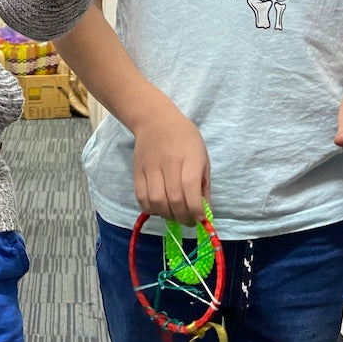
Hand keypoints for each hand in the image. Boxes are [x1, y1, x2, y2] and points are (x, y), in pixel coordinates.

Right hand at [132, 96, 210, 226]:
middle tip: (188, 220)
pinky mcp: (137, 173)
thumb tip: (205, 213)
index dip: (195, 210)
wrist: (155, 120)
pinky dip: (151, 209)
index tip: (200, 219)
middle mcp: (169, 164)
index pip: (190, 190)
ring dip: (167, 215)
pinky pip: (141, 198)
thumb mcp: (202, 157)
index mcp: (189, 159)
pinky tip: (160, 208)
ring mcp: (150, 169)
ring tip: (174, 215)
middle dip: (183, 217)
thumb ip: (204, 185)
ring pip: (156, 202)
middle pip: (174, 200)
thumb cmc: (185, 138)